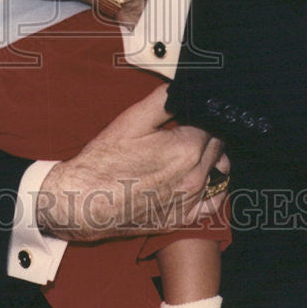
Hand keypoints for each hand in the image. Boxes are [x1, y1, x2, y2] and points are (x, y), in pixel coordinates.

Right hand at [36, 85, 226, 240]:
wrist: (86, 201)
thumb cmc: (105, 162)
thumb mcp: (132, 119)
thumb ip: (164, 99)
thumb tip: (183, 89)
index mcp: (187, 149)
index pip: (212, 124)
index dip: (200, 115)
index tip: (189, 115)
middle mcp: (195, 176)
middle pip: (218, 146)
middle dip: (207, 134)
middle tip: (187, 128)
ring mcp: (191, 200)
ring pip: (220, 172)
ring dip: (213, 158)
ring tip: (193, 150)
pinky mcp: (183, 218)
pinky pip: (214, 202)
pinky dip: (215, 187)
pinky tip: (203, 179)